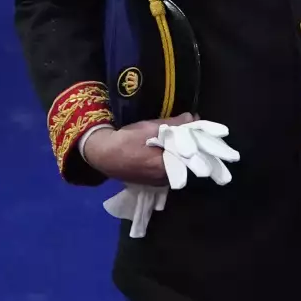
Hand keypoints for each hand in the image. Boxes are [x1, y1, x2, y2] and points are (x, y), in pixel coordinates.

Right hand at [80, 113, 195, 185]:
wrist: (101, 154)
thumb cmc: (125, 141)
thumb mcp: (150, 128)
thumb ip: (173, 124)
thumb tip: (193, 117)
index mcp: (167, 168)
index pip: (192, 158)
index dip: (198, 143)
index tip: (199, 131)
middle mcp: (165, 180)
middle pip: (186, 163)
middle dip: (189, 148)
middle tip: (189, 132)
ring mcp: (157, 183)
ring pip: (177, 166)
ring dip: (179, 153)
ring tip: (180, 139)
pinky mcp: (150, 181)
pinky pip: (167, 169)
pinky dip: (170, 159)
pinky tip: (166, 149)